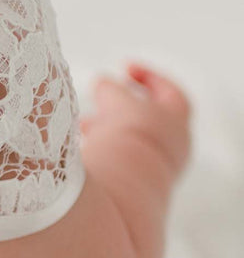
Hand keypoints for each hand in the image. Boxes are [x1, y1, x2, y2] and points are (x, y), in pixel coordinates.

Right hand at [80, 63, 191, 183]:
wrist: (123, 189)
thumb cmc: (125, 139)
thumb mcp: (118, 102)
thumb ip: (110, 89)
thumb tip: (101, 81)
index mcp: (177, 122)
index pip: (170, 92)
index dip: (148, 76)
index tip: (124, 67)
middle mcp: (171, 148)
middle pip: (148, 120)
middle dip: (120, 107)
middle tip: (97, 100)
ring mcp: (154, 171)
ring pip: (129, 144)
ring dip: (106, 131)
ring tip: (81, 126)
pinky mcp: (132, 191)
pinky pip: (117, 164)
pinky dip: (102, 152)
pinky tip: (80, 150)